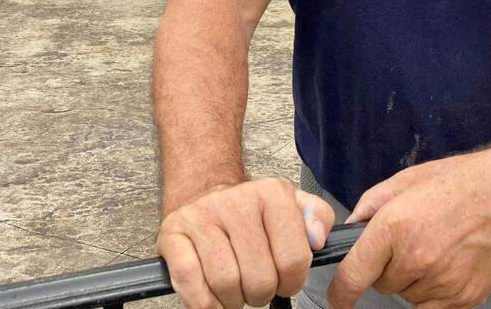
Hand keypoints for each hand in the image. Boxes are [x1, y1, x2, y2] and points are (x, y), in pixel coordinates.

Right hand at [157, 177, 335, 308]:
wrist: (203, 193)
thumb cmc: (252, 214)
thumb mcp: (291, 206)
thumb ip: (317, 217)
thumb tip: (317, 239)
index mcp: (271, 193)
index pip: (294, 260)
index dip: (292, 282)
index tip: (284, 280)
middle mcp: (236, 200)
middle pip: (260, 278)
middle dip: (261, 294)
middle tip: (256, 286)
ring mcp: (202, 217)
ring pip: (226, 284)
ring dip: (233, 300)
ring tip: (235, 289)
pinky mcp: (173, 235)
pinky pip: (191, 284)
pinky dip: (205, 303)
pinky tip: (212, 296)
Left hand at [327, 151, 490, 308]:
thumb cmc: (462, 183)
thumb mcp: (406, 180)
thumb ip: (370, 205)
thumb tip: (351, 226)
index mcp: (395, 228)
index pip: (353, 276)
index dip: (340, 293)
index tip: (337, 299)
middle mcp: (416, 260)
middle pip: (382, 285)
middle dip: (387, 267)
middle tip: (412, 240)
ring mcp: (442, 283)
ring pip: (408, 296)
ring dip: (413, 279)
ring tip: (435, 246)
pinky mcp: (464, 298)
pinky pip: (433, 307)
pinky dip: (433, 291)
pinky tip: (447, 263)